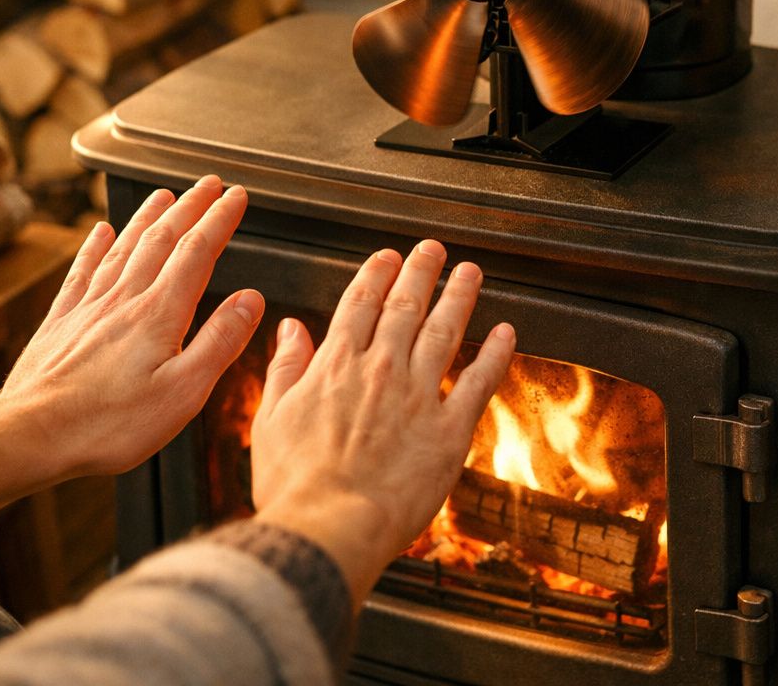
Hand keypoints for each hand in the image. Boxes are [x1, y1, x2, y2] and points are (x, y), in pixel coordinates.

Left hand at [0, 176, 262, 517]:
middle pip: (163, 238)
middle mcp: (123, 300)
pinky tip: (100, 232)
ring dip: (148, 217)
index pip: (197, 252)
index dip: (220, 219)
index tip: (237, 197)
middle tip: (210, 184)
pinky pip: (82, 271)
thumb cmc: (108, 424)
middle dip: (191, 207)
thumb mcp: (184, 392)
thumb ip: (220, 341)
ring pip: (124, 247)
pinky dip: (95, 246)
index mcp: (159, 315)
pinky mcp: (61, 323)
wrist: (31, 435)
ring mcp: (88, 308)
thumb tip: (251, 300)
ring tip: (164, 195)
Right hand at [248, 241, 515, 607]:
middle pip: (405, 308)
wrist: (328, 527)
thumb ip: (285, 368)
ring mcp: (418, 397)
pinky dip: (495, 354)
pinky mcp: (449, 431)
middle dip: (421, 272)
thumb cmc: (295, 486)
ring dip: (459, 297)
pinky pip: (478, 382)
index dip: (377, 275)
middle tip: (433, 250)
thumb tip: (290, 328)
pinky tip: (506, 332)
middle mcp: (380, 371)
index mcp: (336, 367)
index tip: (388, 256)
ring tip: (470, 272)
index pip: (360, 305)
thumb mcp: (270, 420)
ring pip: (444, 332)